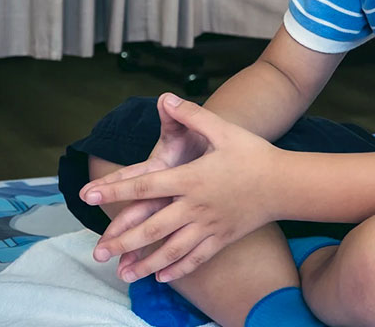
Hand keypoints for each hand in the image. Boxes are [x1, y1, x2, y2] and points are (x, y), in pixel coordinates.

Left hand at [80, 94, 280, 281]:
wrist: (286, 183)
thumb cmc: (255, 154)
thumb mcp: (225, 130)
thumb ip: (193, 116)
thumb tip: (166, 98)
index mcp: (192, 178)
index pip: (146, 185)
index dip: (115, 190)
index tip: (88, 196)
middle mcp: (196, 205)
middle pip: (152, 227)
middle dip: (122, 241)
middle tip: (97, 253)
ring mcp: (209, 225)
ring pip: (171, 249)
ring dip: (145, 264)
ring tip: (124, 274)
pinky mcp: (223, 237)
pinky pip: (197, 258)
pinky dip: (178, 269)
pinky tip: (162, 277)